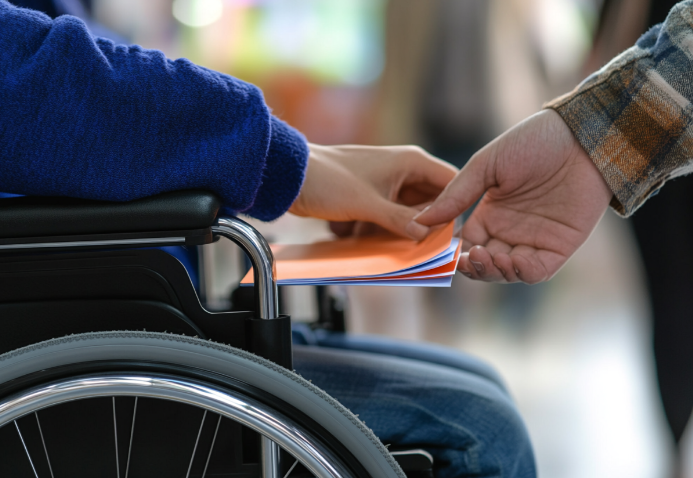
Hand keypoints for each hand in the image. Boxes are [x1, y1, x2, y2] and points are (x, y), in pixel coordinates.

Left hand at [289, 144, 457, 239]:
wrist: (290, 176)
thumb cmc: (328, 180)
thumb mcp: (368, 205)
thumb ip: (401, 221)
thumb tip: (428, 235)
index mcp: (411, 162)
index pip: (450, 183)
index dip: (453, 208)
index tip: (449, 234)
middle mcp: (403, 171)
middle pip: (431, 203)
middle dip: (424, 226)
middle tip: (422, 249)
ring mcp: (387, 184)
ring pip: (408, 213)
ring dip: (400, 230)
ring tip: (390, 246)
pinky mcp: (371, 197)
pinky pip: (389, 217)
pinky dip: (382, 230)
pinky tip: (367, 239)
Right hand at [411, 109, 612, 283]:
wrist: (582, 136)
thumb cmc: (533, 142)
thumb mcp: (487, 165)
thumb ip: (457, 195)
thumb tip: (421, 219)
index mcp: (490, 213)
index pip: (465, 244)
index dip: (453, 252)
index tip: (442, 253)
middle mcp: (510, 230)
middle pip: (484, 263)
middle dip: (473, 267)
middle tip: (468, 259)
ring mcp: (534, 240)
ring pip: (507, 272)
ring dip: (494, 271)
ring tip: (489, 257)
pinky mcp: (559, 246)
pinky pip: (536, 271)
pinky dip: (521, 272)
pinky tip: (511, 260)